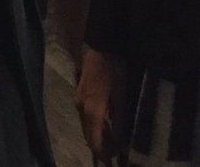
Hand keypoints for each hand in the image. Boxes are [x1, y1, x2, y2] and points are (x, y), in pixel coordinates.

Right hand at [76, 48, 127, 163]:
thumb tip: (118, 140)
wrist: (101, 46)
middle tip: (112, 155)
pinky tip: (104, 124)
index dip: (102, 154)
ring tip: (110, 142)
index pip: (94, 142)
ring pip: (85, 127)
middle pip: (87, 136)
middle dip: (98, 148)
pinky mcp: (78, 94)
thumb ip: (120, 119)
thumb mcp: (122, 95)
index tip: (110, 162)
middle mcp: (81, 109)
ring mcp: (78, 101)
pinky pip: (84, 117)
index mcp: (93, 111)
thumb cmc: (115, 69)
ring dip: (95, 136)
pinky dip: (93, 125)